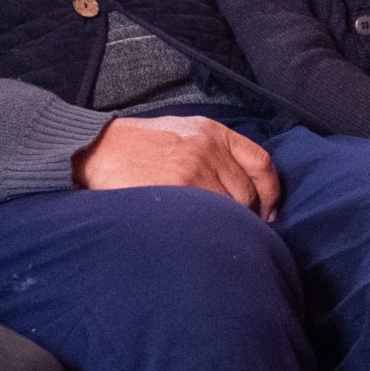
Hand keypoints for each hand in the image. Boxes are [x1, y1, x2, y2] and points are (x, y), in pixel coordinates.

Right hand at [75, 115, 280, 219]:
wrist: (98, 149)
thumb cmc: (138, 146)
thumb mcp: (182, 133)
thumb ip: (213, 152)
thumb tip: (243, 187)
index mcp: (212, 132)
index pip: (261, 163)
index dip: (271, 193)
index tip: (268, 213)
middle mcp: (209, 148)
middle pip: (248, 192)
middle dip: (248, 217)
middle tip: (238, 233)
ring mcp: (195, 169)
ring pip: (232, 209)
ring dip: (229, 227)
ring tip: (216, 237)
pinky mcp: (180, 189)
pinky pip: (210, 217)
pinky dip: (212, 230)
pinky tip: (203, 238)